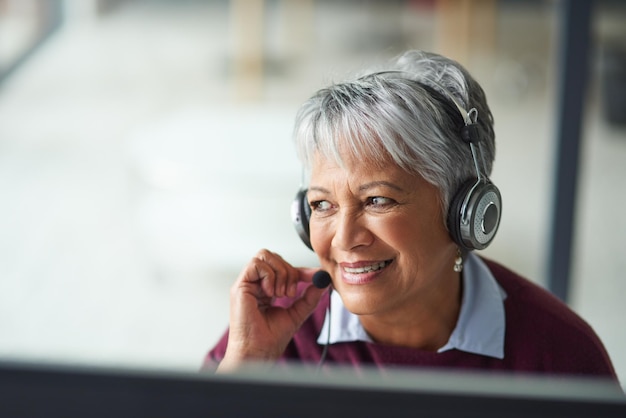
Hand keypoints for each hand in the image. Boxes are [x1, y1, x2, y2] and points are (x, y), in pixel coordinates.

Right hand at [217, 249, 326, 371]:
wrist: (259, 351)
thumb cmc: (270, 338)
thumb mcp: (297, 313)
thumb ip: (309, 297)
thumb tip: (322, 282)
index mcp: (266, 289)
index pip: (283, 268)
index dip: (300, 269)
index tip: (315, 275)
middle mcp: (255, 284)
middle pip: (273, 257)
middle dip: (289, 271)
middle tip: (291, 293)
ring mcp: (247, 284)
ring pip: (265, 256)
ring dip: (279, 273)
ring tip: (280, 294)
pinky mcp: (240, 286)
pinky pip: (256, 264)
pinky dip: (269, 275)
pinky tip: (270, 293)